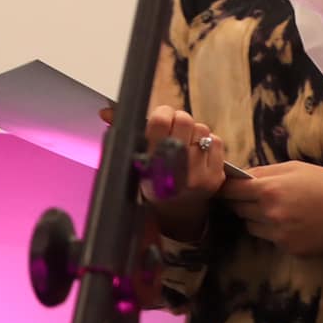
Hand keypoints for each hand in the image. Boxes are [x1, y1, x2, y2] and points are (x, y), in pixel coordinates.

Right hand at [138, 104, 230, 239]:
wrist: (176, 211)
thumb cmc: (151, 180)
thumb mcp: (135, 160)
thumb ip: (125, 133)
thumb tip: (105, 112)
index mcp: (151, 163)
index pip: (160, 121)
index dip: (162, 113)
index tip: (161, 117)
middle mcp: (176, 169)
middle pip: (185, 121)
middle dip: (179, 119)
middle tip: (174, 127)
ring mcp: (199, 174)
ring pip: (202, 129)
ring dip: (193, 131)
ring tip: (185, 142)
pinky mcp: (216, 176)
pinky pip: (217, 141)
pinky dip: (208, 141)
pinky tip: (198, 151)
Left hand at [222, 160, 322, 255]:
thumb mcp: (292, 168)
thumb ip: (262, 172)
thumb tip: (238, 176)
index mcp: (269, 190)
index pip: (230, 190)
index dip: (225, 187)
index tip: (224, 186)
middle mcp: (271, 214)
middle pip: (238, 209)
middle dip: (242, 202)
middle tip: (255, 196)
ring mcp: (281, 235)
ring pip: (251, 226)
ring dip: (256, 218)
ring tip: (278, 209)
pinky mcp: (291, 249)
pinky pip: (271, 239)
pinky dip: (275, 232)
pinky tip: (293, 223)